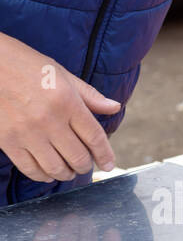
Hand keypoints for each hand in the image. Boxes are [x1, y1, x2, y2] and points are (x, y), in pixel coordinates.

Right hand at [0, 33, 117, 181]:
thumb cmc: (23, 65)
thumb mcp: (60, 74)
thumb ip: (89, 95)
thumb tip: (114, 107)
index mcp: (66, 102)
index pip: (95, 137)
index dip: (105, 155)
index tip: (108, 165)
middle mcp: (49, 120)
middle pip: (78, 157)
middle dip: (85, 166)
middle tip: (84, 165)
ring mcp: (27, 132)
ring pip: (56, 168)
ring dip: (66, 174)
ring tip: (67, 170)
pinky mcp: (7, 140)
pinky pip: (30, 169)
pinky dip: (42, 175)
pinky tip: (47, 172)